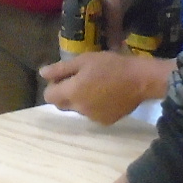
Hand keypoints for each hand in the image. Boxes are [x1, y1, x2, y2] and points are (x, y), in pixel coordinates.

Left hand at [39, 52, 174, 124]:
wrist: (140, 80)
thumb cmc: (111, 65)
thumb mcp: (84, 60)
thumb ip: (61, 69)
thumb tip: (42, 74)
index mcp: (72, 93)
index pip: (49, 96)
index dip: (54, 86)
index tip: (65, 76)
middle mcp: (79, 109)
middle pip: (62, 104)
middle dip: (66, 93)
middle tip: (81, 79)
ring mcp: (92, 118)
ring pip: (78, 109)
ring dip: (81, 99)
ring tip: (97, 85)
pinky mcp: (106, 121)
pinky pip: (92, 114)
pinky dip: (95, 106)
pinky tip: (107, 95)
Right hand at [81, 0, 133, 46]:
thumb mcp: (115, 10)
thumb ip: (113, 30)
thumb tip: (114, 50)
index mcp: (82, 3)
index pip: (76, 25)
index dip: (80, 38)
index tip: (87, 51)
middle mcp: (88, 2)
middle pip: (90, 24)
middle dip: (96, 36)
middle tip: (103, 51)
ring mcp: (101, 0)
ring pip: (102, 20)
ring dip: (107, 30)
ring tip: (112, 44)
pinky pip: (111, 16)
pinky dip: (115, 24)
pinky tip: (121, 32)